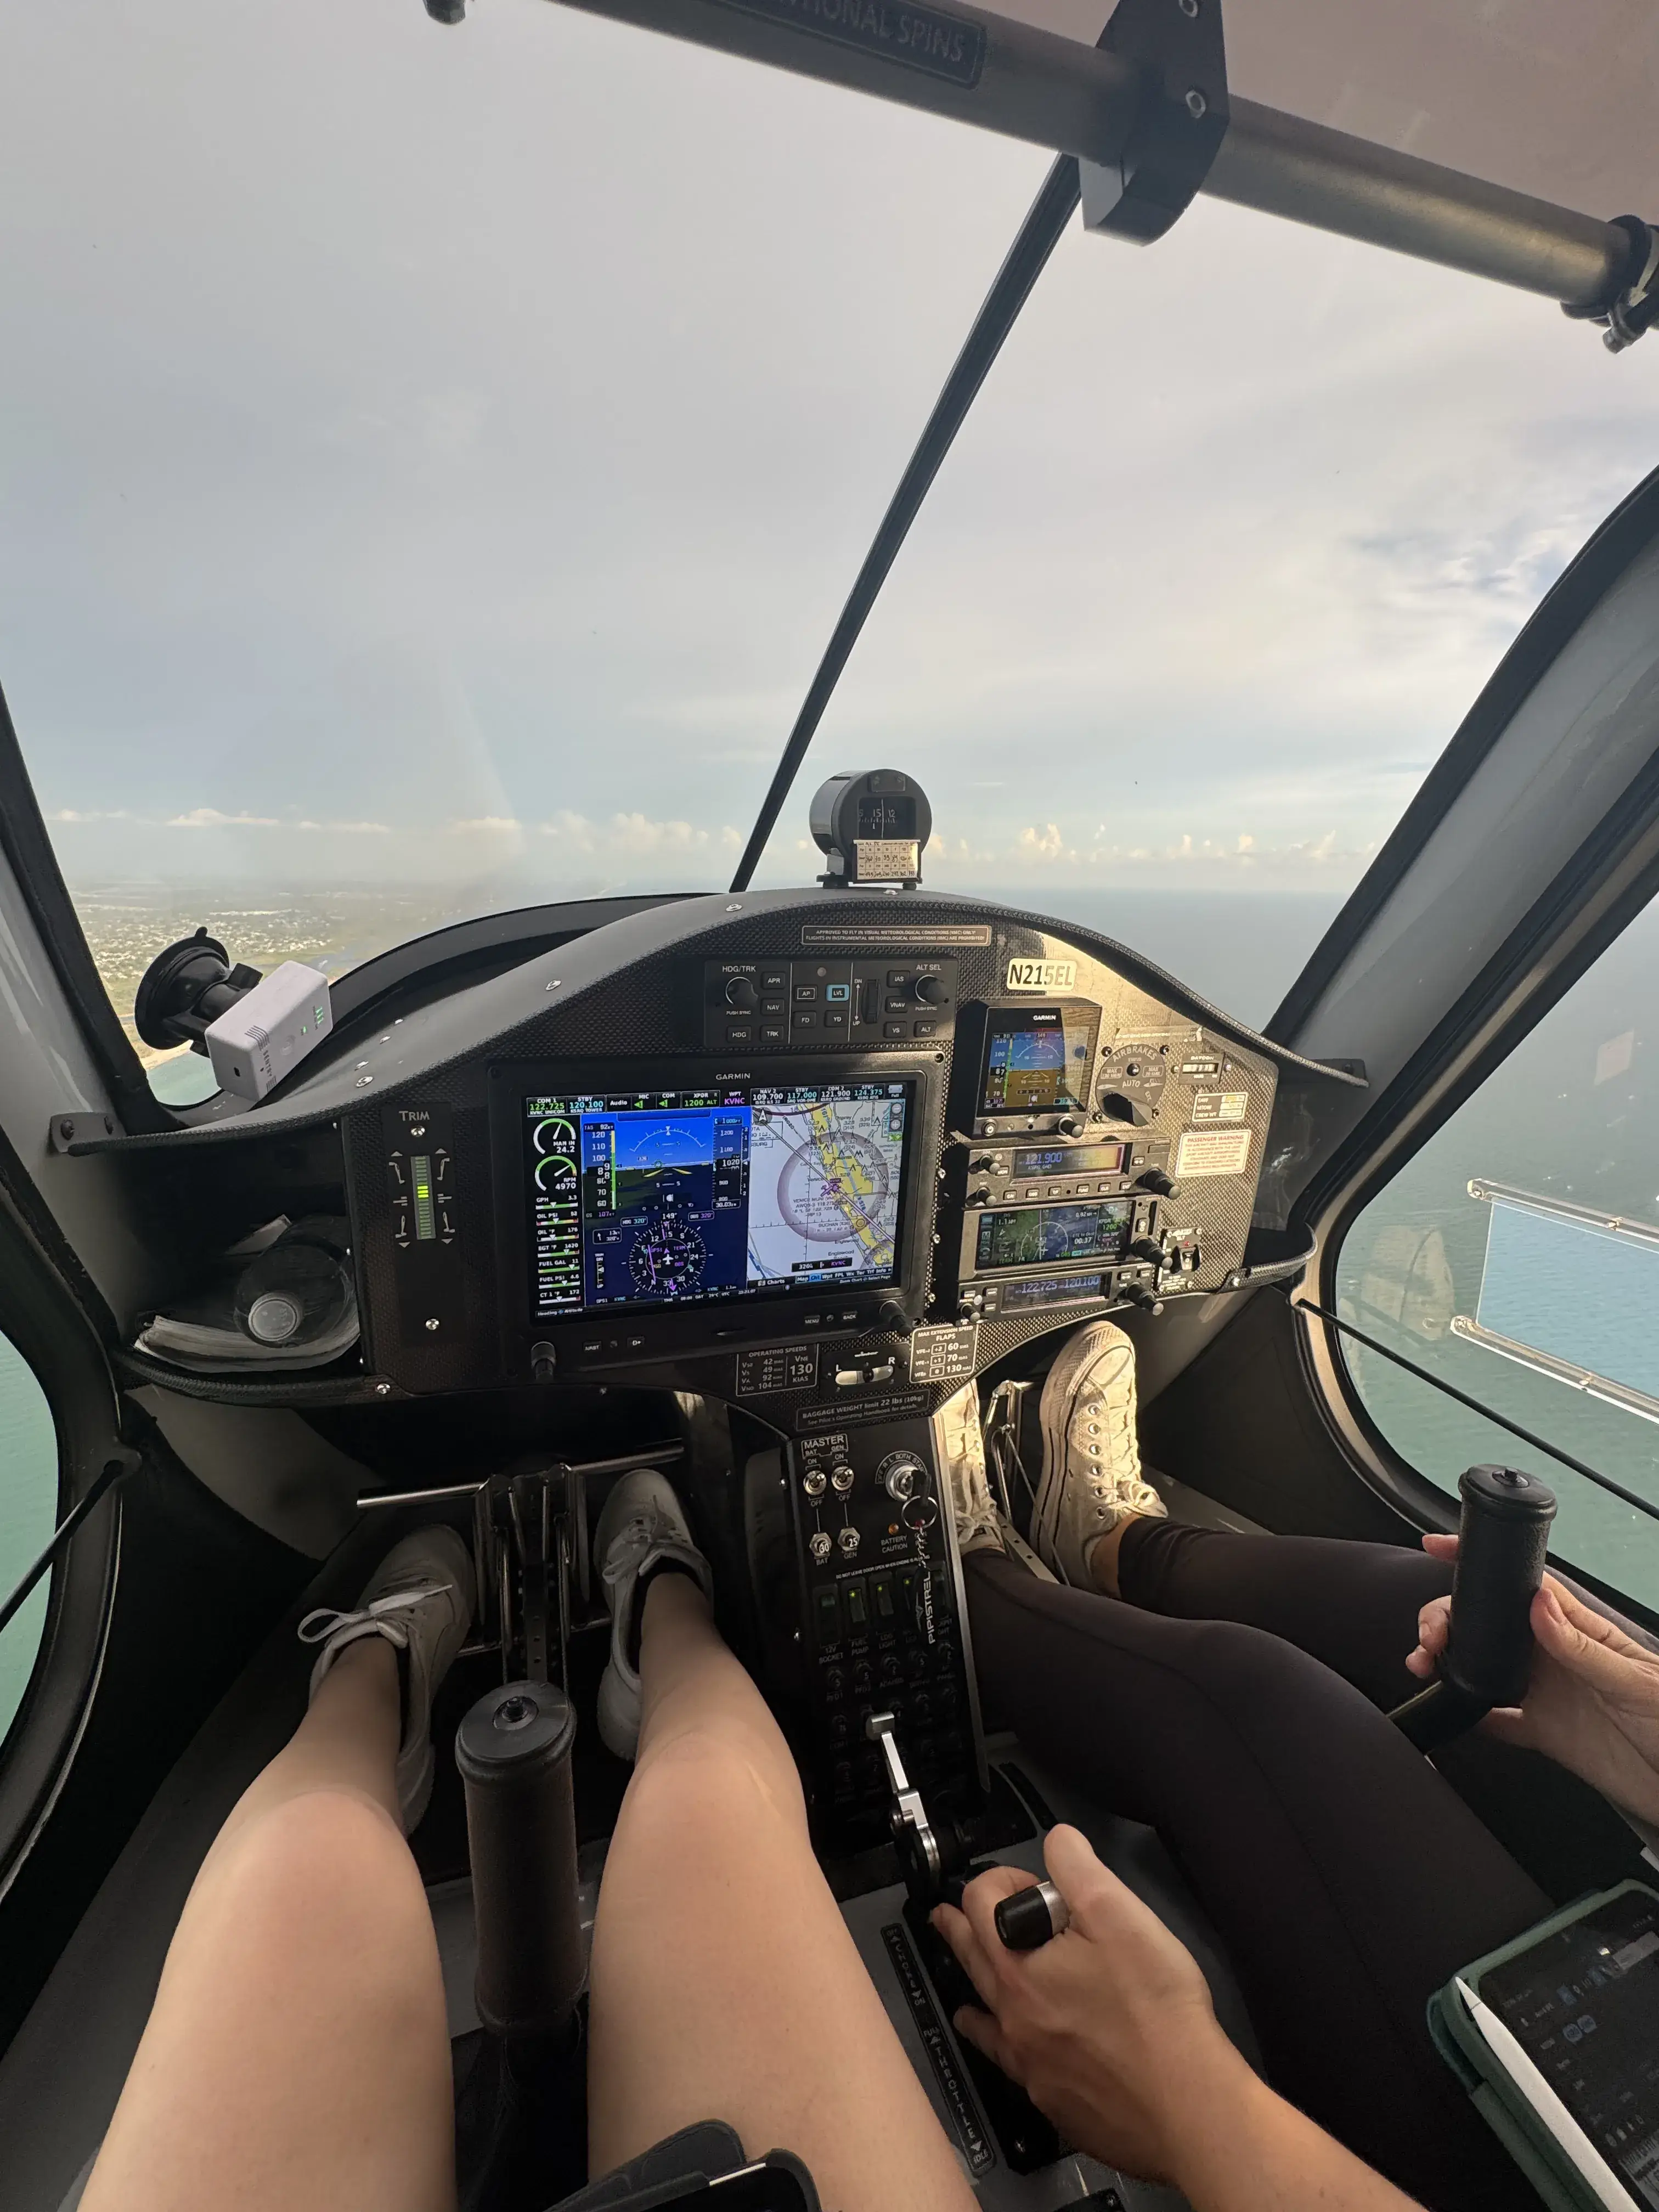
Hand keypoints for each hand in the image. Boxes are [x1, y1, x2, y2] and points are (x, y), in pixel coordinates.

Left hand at [931, 1825, 1249, 2183]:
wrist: (1187, 2104)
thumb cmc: (1154, 2006)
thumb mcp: (1118, 1912)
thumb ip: (1078, 1867)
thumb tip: (1056, 1840)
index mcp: (1018, 1967)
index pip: (980, 1903)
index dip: (1001, 1878)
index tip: (1030, 1881)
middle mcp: (1012, 2018)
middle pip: (972, 1960)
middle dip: (960, 1929)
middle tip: (943, 1917)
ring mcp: (1030, 2064)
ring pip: (987, 2018)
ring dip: (974, 1992)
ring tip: (961, 1993)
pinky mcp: (1055, 2100)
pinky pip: (1012, 2065)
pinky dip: (1001, 2048)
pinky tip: (1005, 2049)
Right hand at [1407, 1535, 1658, 1825]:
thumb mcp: (1635, 1680)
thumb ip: (1583, 1647)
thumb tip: (1539, 1604)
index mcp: (1579, 1632)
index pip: (1524, 1585)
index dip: (1483, 1565)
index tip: (1441, 1547)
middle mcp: (1557, 1658)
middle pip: (1490, 1624)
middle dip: (1448, 1618)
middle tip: (1430, 1634)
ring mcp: (1549, 1694)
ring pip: (1484, 1665)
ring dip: (1450, 1661)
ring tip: (1426, 1665)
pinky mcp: (1545, 1733)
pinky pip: (1497, 1720)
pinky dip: (1471, 1716)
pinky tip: (1456, 1711)